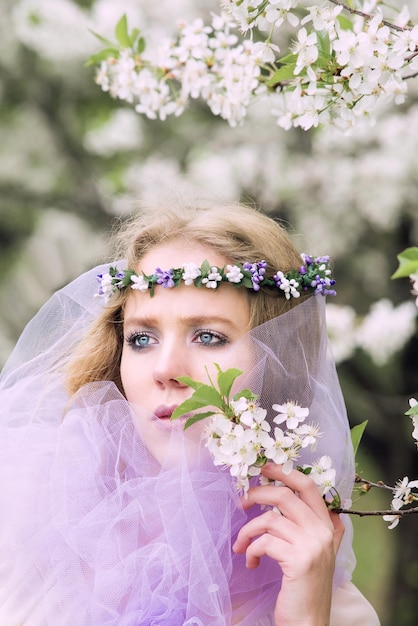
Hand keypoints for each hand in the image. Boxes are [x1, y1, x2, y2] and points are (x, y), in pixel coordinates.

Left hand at [232, 463, 343, 625]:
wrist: (309, 622)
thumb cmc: (304, 586)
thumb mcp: (314, 551)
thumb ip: (310, 525)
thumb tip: (287, 495)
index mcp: (326, 525)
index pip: (307, 486)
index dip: (284, 472)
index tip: (264, 468)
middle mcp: (322, 531)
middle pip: (285, 495)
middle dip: (258, 493)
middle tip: (242, 501)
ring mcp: (312, 545)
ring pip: (270, 518)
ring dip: (248, 530)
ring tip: (239, 543)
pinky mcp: (299, 561)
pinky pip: (264, 542)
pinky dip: (250, 550)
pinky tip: (249, 562)